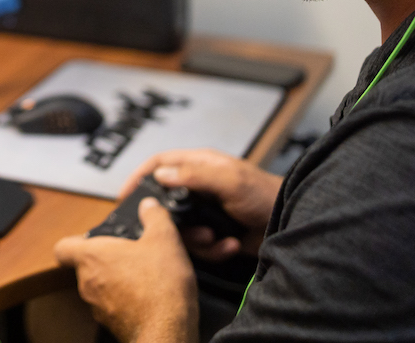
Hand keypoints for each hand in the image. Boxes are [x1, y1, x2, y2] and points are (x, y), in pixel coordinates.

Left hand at [56, 198, 197, 342]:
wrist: (166, 332)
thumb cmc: (159, 289)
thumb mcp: (164, 240)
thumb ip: (154, 217)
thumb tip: (150, 206)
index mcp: (91, 257)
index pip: (63, 247)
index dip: (74, 241)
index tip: (90, 238)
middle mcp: (87, 282)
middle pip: (86, 266)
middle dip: (107, 259)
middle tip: (129, 254)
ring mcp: (97, 306)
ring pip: (100, 287)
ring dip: (117, 280)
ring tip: (144, 275)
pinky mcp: (111, 324)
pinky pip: (113, 306)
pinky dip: (126, 300)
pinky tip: (149, 296)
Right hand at [119, 148, 281, 259]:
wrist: (289, 224)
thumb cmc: (263, 194)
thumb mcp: (228, 179)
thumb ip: (194, 174)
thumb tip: (160, 175)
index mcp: (199, 166)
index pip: (159, 164)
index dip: (140, 177)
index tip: (124, 197)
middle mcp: (198, 188)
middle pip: (166, 203)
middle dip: (171, 222)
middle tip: (172, 232)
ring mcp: (206, 213)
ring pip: (181, 230)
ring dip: (196, 239)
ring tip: (214, 238)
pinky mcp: (215, 234)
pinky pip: (201, 246)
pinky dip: (214, 250)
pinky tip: (230, 246)